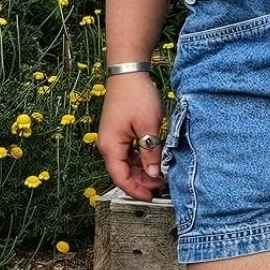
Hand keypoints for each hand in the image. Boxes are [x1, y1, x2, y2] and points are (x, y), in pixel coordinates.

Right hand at [96, 72, 167, 200]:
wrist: (128, 72)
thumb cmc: (136, 96)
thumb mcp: (149, 126)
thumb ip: (151, 152)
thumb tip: (154, 174)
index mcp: (110, 147)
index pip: (120, 178)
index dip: (136, 191)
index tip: (151, 197)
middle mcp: (107, 145)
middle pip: (123, 173)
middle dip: (142, 182)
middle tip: (162, 185)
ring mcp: (112, 139)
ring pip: (126, 164)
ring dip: (142, 171)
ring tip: (160, 173)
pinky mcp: (119, 132)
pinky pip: (128, 153)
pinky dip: (140, 159)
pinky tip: (153, 159)